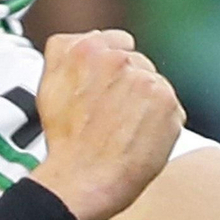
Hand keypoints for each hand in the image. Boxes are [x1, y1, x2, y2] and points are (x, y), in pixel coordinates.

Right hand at [31, 30, 184, 219]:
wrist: (82, 179)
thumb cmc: (65, 140)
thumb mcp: (49, 85)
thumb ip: (66, 53)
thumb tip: (85, 40)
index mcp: (87, 49)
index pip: (117, 43)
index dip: (113, 71)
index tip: (106, 90)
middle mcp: (118, 58)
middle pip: (138, 64)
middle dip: (129, 86)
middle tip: (111, 116)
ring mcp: (146, 80)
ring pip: (154, 87)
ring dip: (145, 104)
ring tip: (122, 131)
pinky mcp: (167, 103)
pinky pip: (171, 109)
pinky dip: (161, 124)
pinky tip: (139, 140)